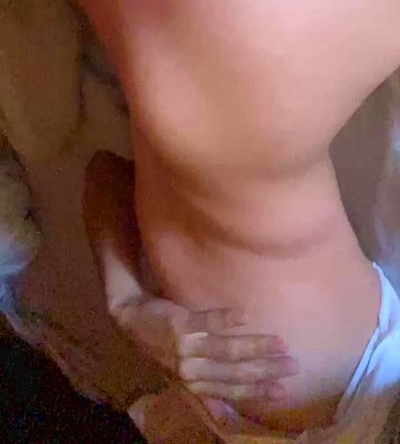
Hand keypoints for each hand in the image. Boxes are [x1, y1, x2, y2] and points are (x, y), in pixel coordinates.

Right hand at [83, 151, 297, 402]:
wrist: (112, 280)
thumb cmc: (113, 244)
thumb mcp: (105, 224)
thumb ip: (111, 209)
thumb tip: (110, 164)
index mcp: (132, 314)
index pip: (176, 325)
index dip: (209, 321)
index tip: (242, 312)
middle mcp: (150, 343)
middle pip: (200, 356)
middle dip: (242, 354)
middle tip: (282, 349)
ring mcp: (166, 359)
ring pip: (210, 375)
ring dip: (250, 375)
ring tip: (287, 371)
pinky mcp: (182, 369)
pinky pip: (212, 389)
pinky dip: (241, 392)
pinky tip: (273, 393)